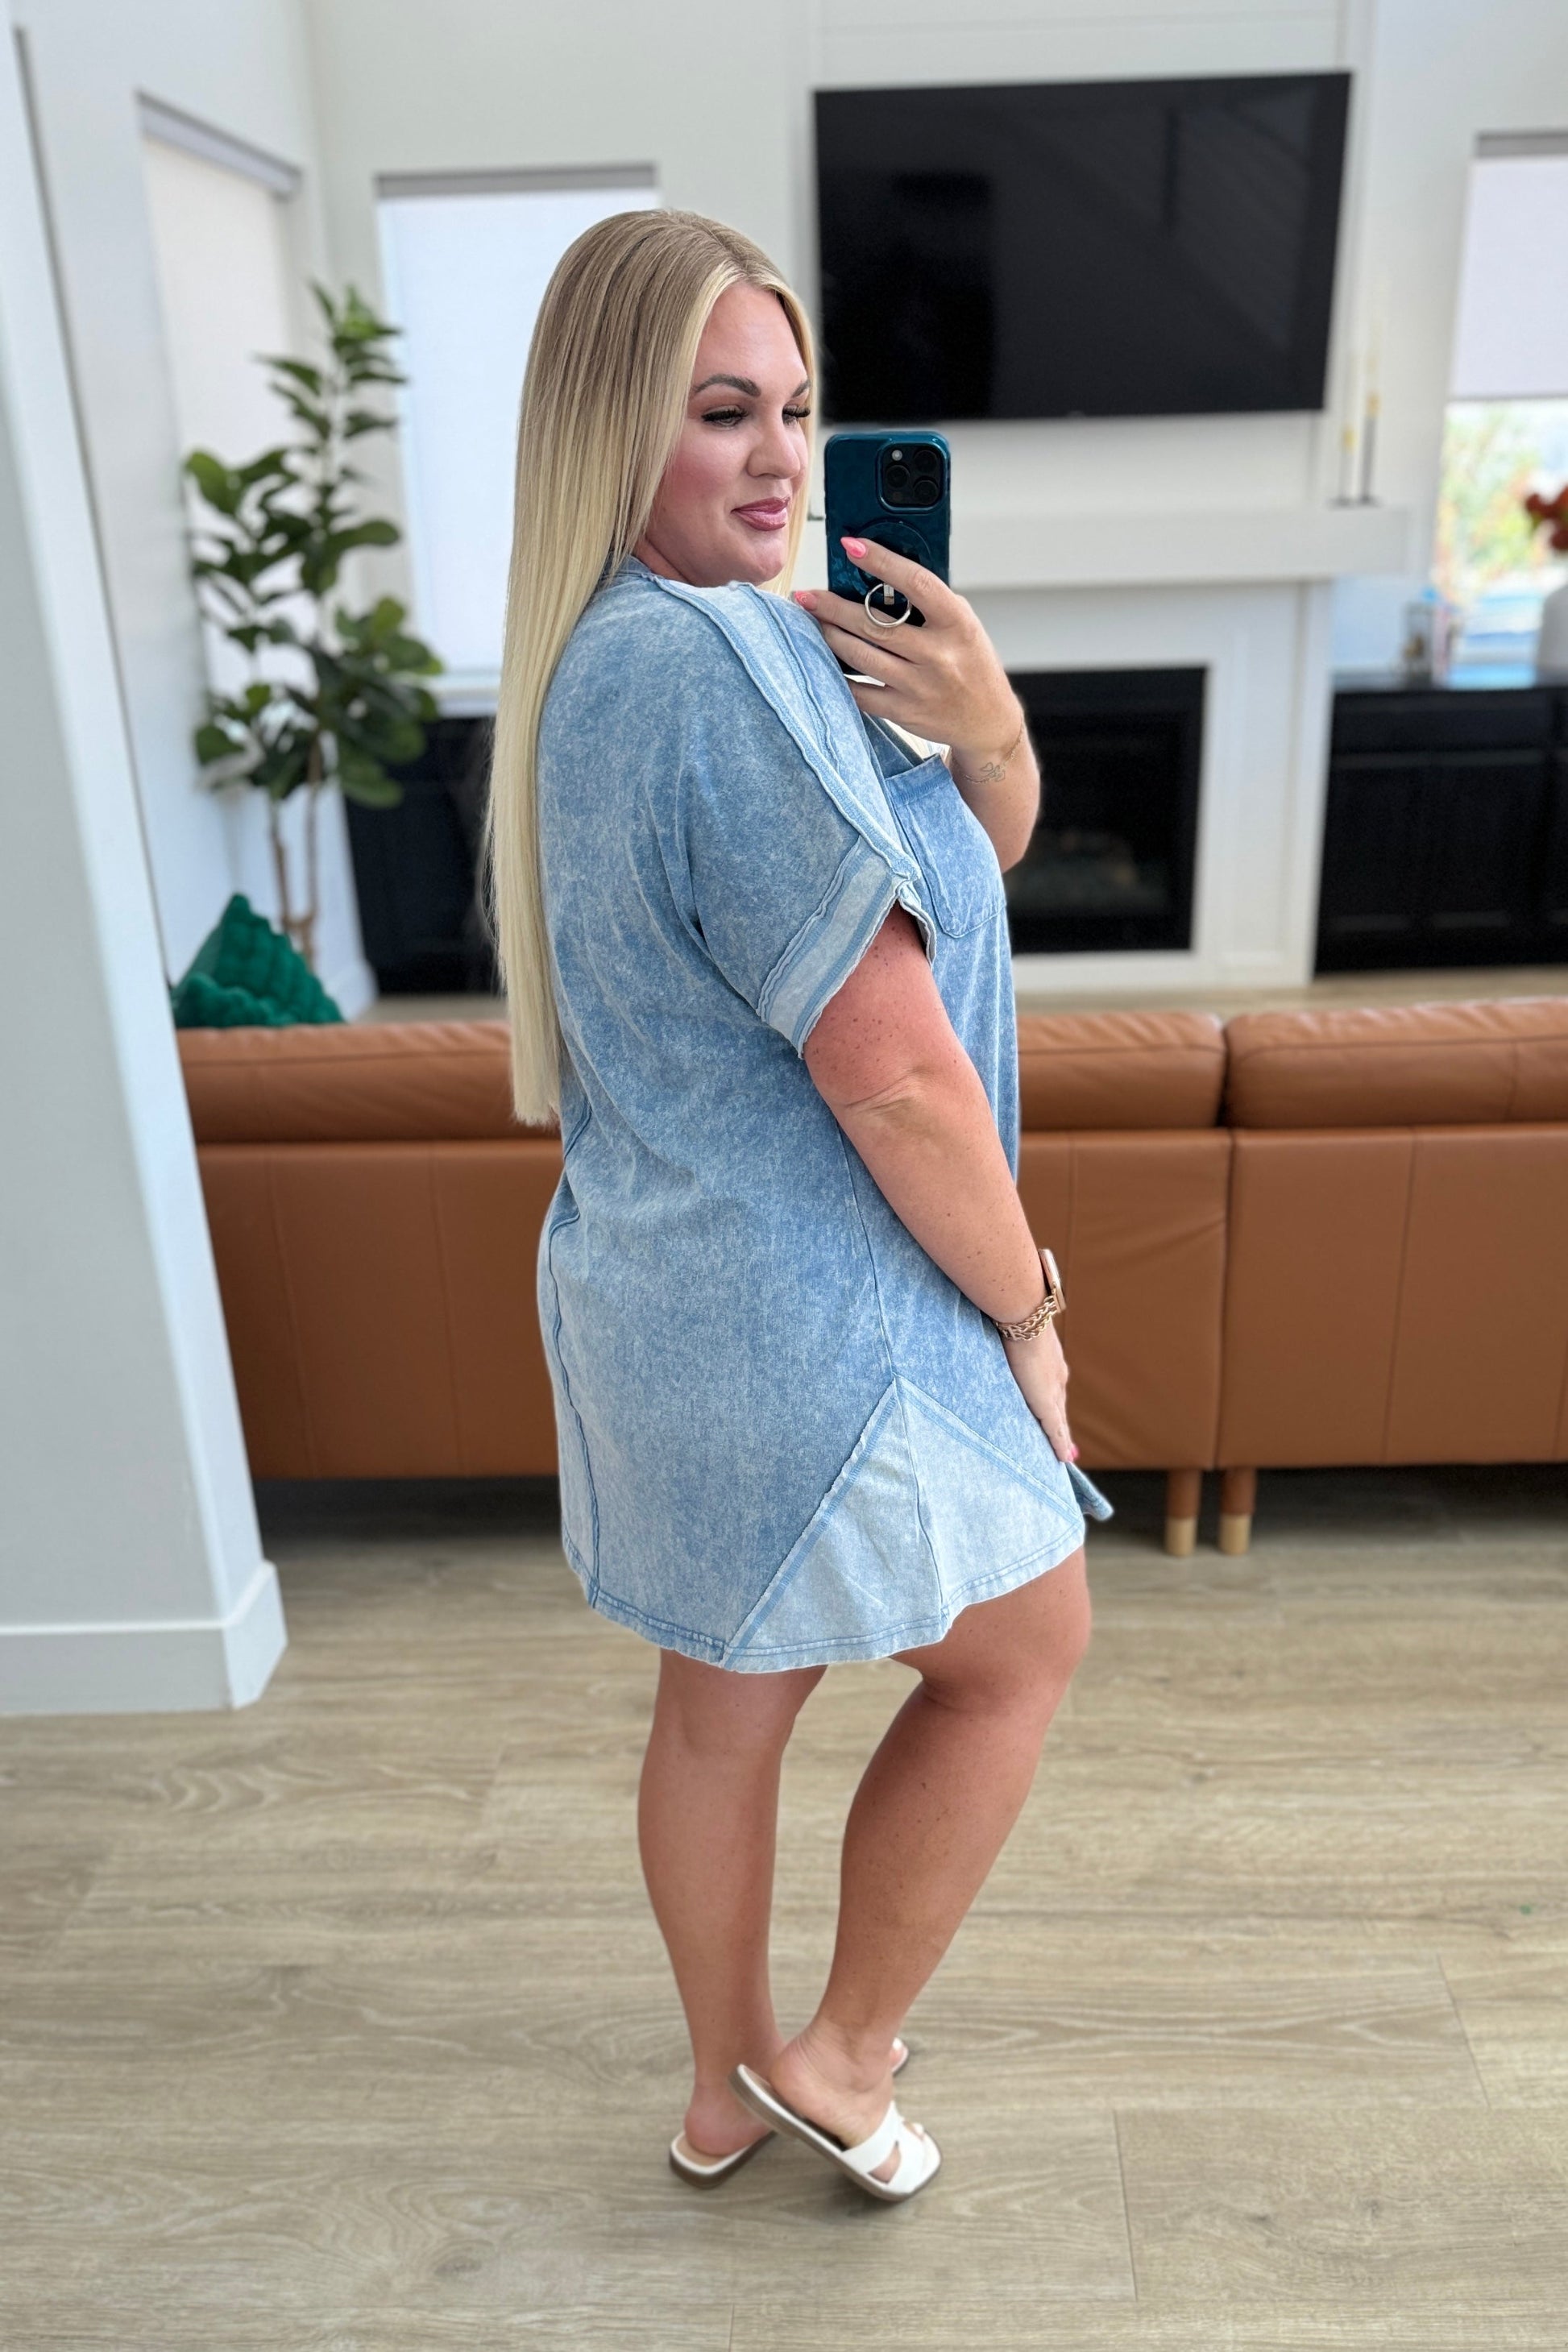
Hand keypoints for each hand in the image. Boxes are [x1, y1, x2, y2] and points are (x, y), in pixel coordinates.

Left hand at [793, 537, 1022, 772]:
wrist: (988, 720)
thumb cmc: (971, 664)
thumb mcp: (963, 625)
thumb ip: (930, 603)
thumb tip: (879, 576)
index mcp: (957, 623)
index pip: (915, 583)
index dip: (880, 561)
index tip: (851, 546)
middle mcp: (939, 655)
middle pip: (874, 624)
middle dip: (833, 607)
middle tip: (807, 595)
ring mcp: (920, 686)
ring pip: (861, 655)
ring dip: (830, 636)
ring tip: (814, 623)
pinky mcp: (904, 711)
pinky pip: (859, 692)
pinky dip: (838, 674)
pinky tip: (824, 660)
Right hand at [1002, 1320, 1075, 1465]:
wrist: (1024, 1318)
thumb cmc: (1015, 1317)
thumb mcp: (1015, 1331)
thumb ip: (1010, 1338)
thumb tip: (998, 1328)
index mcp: (1051, 1362)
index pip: (1054, 1389)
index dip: (1055, 1403)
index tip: (1057, 1414)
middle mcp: (1058, 1378)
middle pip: (1059, 1408)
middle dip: (1061, 1425)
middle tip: (1067, 1443)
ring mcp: (1054, 1391)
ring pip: (1059, 1421)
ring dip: (1061, 1438)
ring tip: (1065, 1454)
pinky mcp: (1047, 1403)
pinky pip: (1055, 1429)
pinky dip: (1059, 1444)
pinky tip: (1063, 1457)